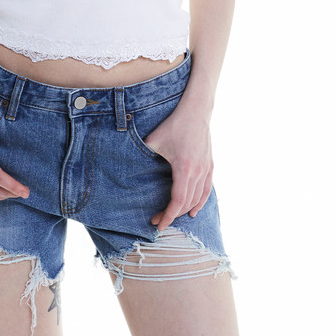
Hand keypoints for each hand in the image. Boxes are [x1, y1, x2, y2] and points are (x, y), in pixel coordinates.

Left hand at [139, 105, 214, 228]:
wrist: (196, 111)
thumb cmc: (173, 124)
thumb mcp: (153, 140)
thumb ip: (141, 155)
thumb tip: (125, 166)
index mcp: (184, 168)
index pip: (178, 201)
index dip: (169, 215)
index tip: (159, 224)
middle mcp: (198, 172)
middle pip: (187, 203)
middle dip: (172, 215)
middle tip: (158, 219)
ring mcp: (206, 169)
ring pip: (198, 199)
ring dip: (185, 211)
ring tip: (173, 217)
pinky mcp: (210, 165)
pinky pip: (206, 190)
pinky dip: (200, 202)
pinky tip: (194, 210)